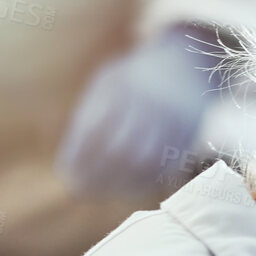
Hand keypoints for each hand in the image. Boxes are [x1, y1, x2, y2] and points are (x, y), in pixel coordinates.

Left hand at [56, 24, 217, 195]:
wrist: (188, 64)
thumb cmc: (136, 77)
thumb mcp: (108, 82)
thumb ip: (90, 116)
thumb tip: (72, 164)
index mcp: (122, 89)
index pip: (93, 132)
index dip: (78, 158)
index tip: (67, 175)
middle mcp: (149, 106)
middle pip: (119, 151)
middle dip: (97, 175)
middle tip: (82, 189)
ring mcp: (171, 122)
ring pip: (144, 164)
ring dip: (121, 184)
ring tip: (103, 192)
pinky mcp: (187, 138)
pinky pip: (165, 168)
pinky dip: (144, 183)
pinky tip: (127, 187)